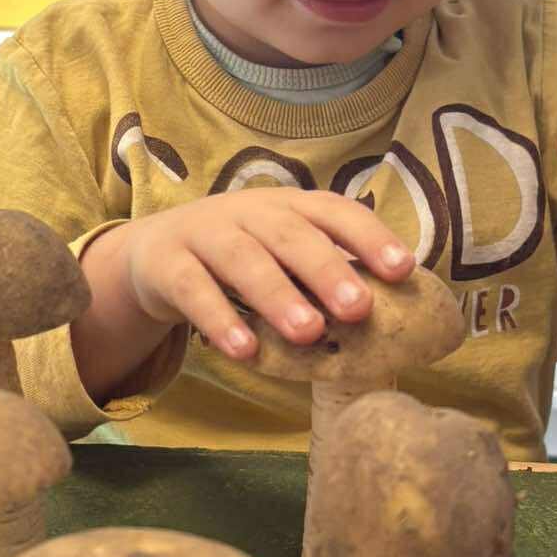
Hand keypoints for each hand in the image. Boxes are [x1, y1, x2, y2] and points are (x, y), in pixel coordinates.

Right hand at [103, 189, 413, 362]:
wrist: (151, 254)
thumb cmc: (240, 261)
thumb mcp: (280, 256)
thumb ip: (323, 277)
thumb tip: (397, 322)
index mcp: (288, 206)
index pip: (334, 211)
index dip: (369, 236)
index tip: (404, 269)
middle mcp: (248, 211)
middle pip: (289, 233)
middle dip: (326, 269)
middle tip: (359, 308)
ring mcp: (203, 232)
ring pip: (242, 258)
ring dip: (277, 294)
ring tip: (308, 332)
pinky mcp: (165, 263)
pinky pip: (193, 289)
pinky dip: (219, 318)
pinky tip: (244, 351)